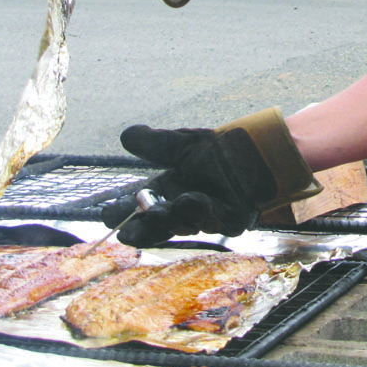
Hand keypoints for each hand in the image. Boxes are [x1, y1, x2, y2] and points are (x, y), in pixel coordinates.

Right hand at [101, 109, 321, 245]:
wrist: (259, 150)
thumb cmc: (220, 149)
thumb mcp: (183, 144)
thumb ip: (156, 144)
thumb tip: (126, 135)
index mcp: (168, 193)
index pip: (138, 209)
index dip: (122, 214)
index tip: (106, 215)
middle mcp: (184, 210)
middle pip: (157, 227)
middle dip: (143, 229)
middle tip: (126, 232)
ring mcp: (208, 218)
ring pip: (184, 225)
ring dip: (172, 218)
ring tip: (161, 209)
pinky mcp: (232, 221)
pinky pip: (213, 220)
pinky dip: (200, 210)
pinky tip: (191, 199)